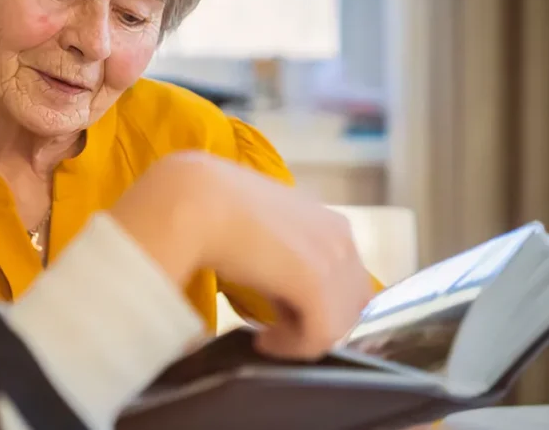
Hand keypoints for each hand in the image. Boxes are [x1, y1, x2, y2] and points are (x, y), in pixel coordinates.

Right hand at [109, 151, 372, 359]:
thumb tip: (280, 278)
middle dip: (317, 322)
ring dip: (302, 338)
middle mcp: (342, 238)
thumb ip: (285, 250)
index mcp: (332, 223)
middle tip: (277, 328)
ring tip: (266, 337)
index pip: (349, 281)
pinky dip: (292, 347)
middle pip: (352, 305)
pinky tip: (263, 340)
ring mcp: (333, 260)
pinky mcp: (316, 285)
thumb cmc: (215, 207)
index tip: (283, 313)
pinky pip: (320, 336)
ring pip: (338, 324)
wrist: (195, 200)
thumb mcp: (264, 228)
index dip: (321, 304)